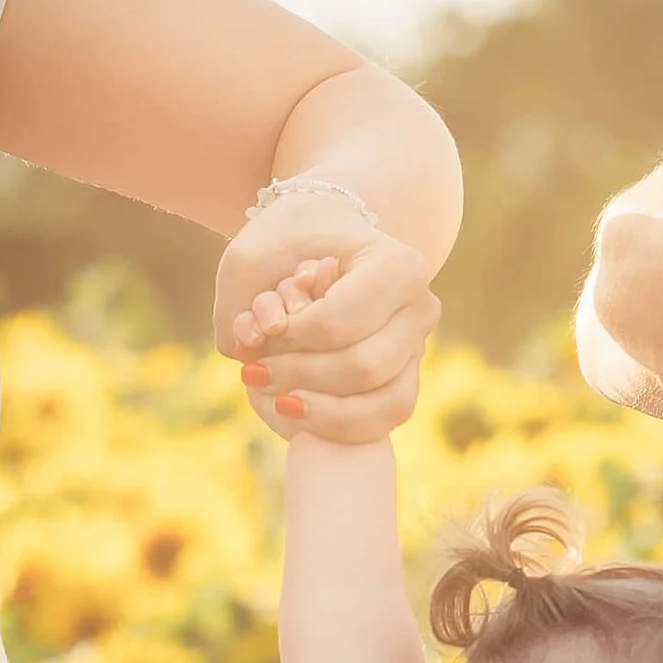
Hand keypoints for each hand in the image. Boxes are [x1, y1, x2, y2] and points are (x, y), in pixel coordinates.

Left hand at [230, 255, 419, 445]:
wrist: (331, 238)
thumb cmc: (290, 242)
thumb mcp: (256, 250)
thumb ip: (242, 293)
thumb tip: (248, 345)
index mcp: (398, 265)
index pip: (337, 323)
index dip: (292, 342)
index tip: (258, 336)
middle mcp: (421, 307)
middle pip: (361, 367)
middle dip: (301, 377)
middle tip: (254, 372)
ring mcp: (419, 346)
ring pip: (379, 403)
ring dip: (317, 408)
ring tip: (271, 393)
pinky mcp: (409, 378)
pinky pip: (382, 419)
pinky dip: (335, 424)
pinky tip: (295, 409)